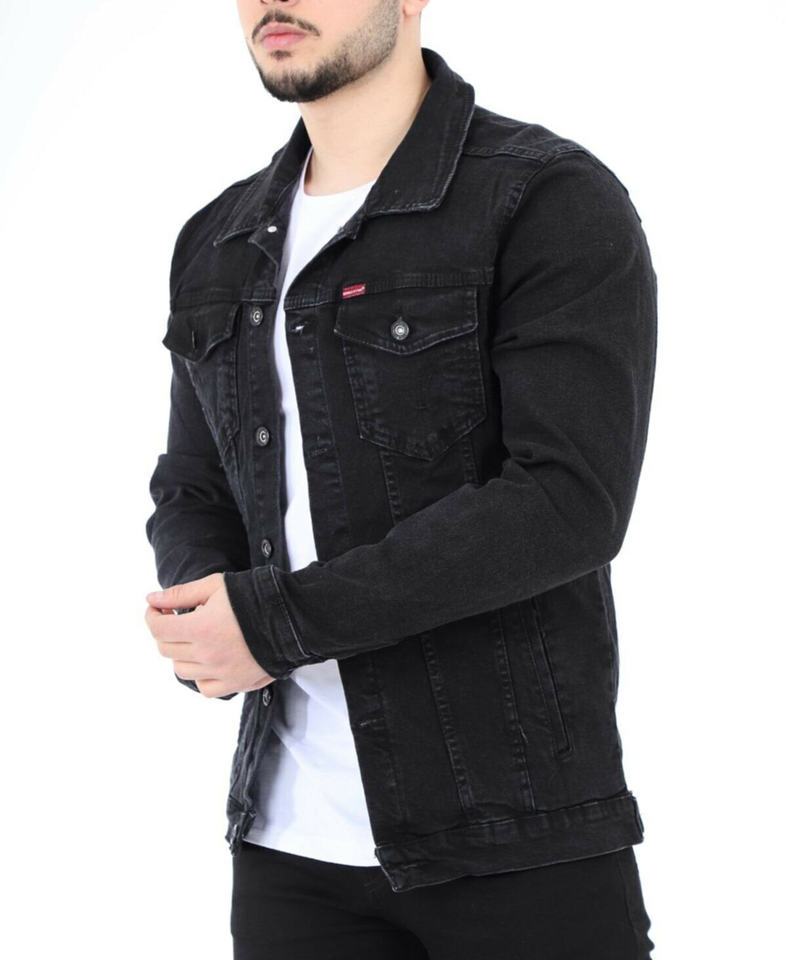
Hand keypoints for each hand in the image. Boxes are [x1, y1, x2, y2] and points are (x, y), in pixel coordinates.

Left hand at [144, 573, 273, 698]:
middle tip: (178, 618)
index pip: (158, 629)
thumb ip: (181, 593)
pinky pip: (204, 687)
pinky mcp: (236, 683)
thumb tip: (152, 598)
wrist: (293, 617)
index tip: (158, 607)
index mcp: (201, 628)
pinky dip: (200, 675)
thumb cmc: (255, 597)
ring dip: (180, 652)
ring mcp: (221, 672)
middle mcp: (207, 655)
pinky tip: (208, 659)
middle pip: (166, 648)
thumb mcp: (216, 585)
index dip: (152, 615)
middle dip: (165, 630)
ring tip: (196, 637)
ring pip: (181, 669)